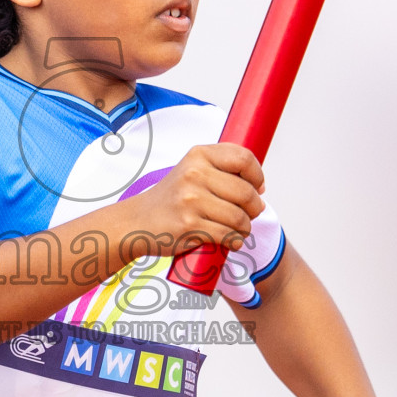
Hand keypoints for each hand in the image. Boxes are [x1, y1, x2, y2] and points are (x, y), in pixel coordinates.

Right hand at [121, 143, 264, 258]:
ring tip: (238, 230)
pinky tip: (231, 240)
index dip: (257, 176)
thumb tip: (258, 189)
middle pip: (246, 192)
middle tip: (249, 214)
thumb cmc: (172, 199)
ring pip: (239, 217)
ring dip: (245, 228)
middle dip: (255, 208)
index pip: (244, 158)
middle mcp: (194, 174)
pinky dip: (235, 241)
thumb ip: (222, 170)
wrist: (138, 221)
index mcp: (198, 155)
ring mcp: (191, 200)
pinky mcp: (189, 225)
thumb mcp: (192, 171)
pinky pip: (227, 235)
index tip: (258, 188)